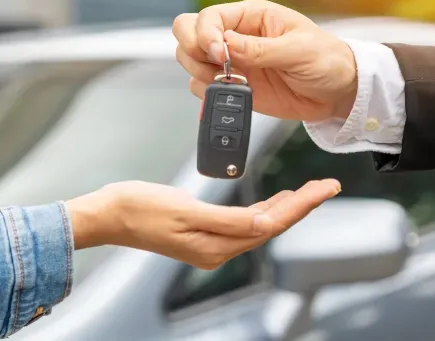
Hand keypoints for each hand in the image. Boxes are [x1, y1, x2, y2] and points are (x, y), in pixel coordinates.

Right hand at [65, 179, 340, 269]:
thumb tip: (264, 225)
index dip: (302, 206)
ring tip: (309, 191)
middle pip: (271, 226)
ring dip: (285, 207)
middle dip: (301, 205)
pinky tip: (272, 201)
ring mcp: (210, 243)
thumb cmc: (139, 208)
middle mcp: (217, 249)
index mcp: (216, 246)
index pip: (271, 225)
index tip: (324, 189)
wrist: (107, 214)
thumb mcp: (185, 209)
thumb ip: (227, 220)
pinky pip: (243, 223)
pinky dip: (262, 210)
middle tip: (327, 185)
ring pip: (260, 225)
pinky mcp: (202, 233)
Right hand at [173, 0, 358, 120]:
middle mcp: (236, 36)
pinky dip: (208, 93)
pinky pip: (202, 87)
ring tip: (227, 82)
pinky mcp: (234, 86)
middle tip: (215, 67)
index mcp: (251, 17)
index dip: (205, 34)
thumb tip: (227, 44)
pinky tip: (232, 93)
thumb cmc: (326, 60)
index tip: (220, 54)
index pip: (209, 17)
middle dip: (194, 51)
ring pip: (190, 60)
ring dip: (199, 72)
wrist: (337, 92)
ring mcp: (232, 62)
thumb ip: (260, 49)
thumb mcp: (298, 50)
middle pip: (188, 33)